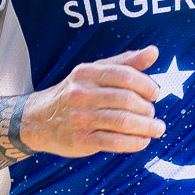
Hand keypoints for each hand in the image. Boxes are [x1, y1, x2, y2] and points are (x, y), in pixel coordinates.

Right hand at [20, 46, 166, 157]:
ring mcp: (81, 118)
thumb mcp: (95, 72)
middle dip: (147, 108)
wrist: (38, 119)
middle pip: (126, 100)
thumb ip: (125, 62)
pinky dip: (134, 142)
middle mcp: (82, 94)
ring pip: (123, 122)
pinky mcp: (81, 140)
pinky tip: (143, 141)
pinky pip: (115, 142)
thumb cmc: (74, 93)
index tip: (155, 93)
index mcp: (87, 73)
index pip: (125, 76)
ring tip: (156, 128)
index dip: (146, 85)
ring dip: (146, 127)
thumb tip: (153, 52)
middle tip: (152, 113)